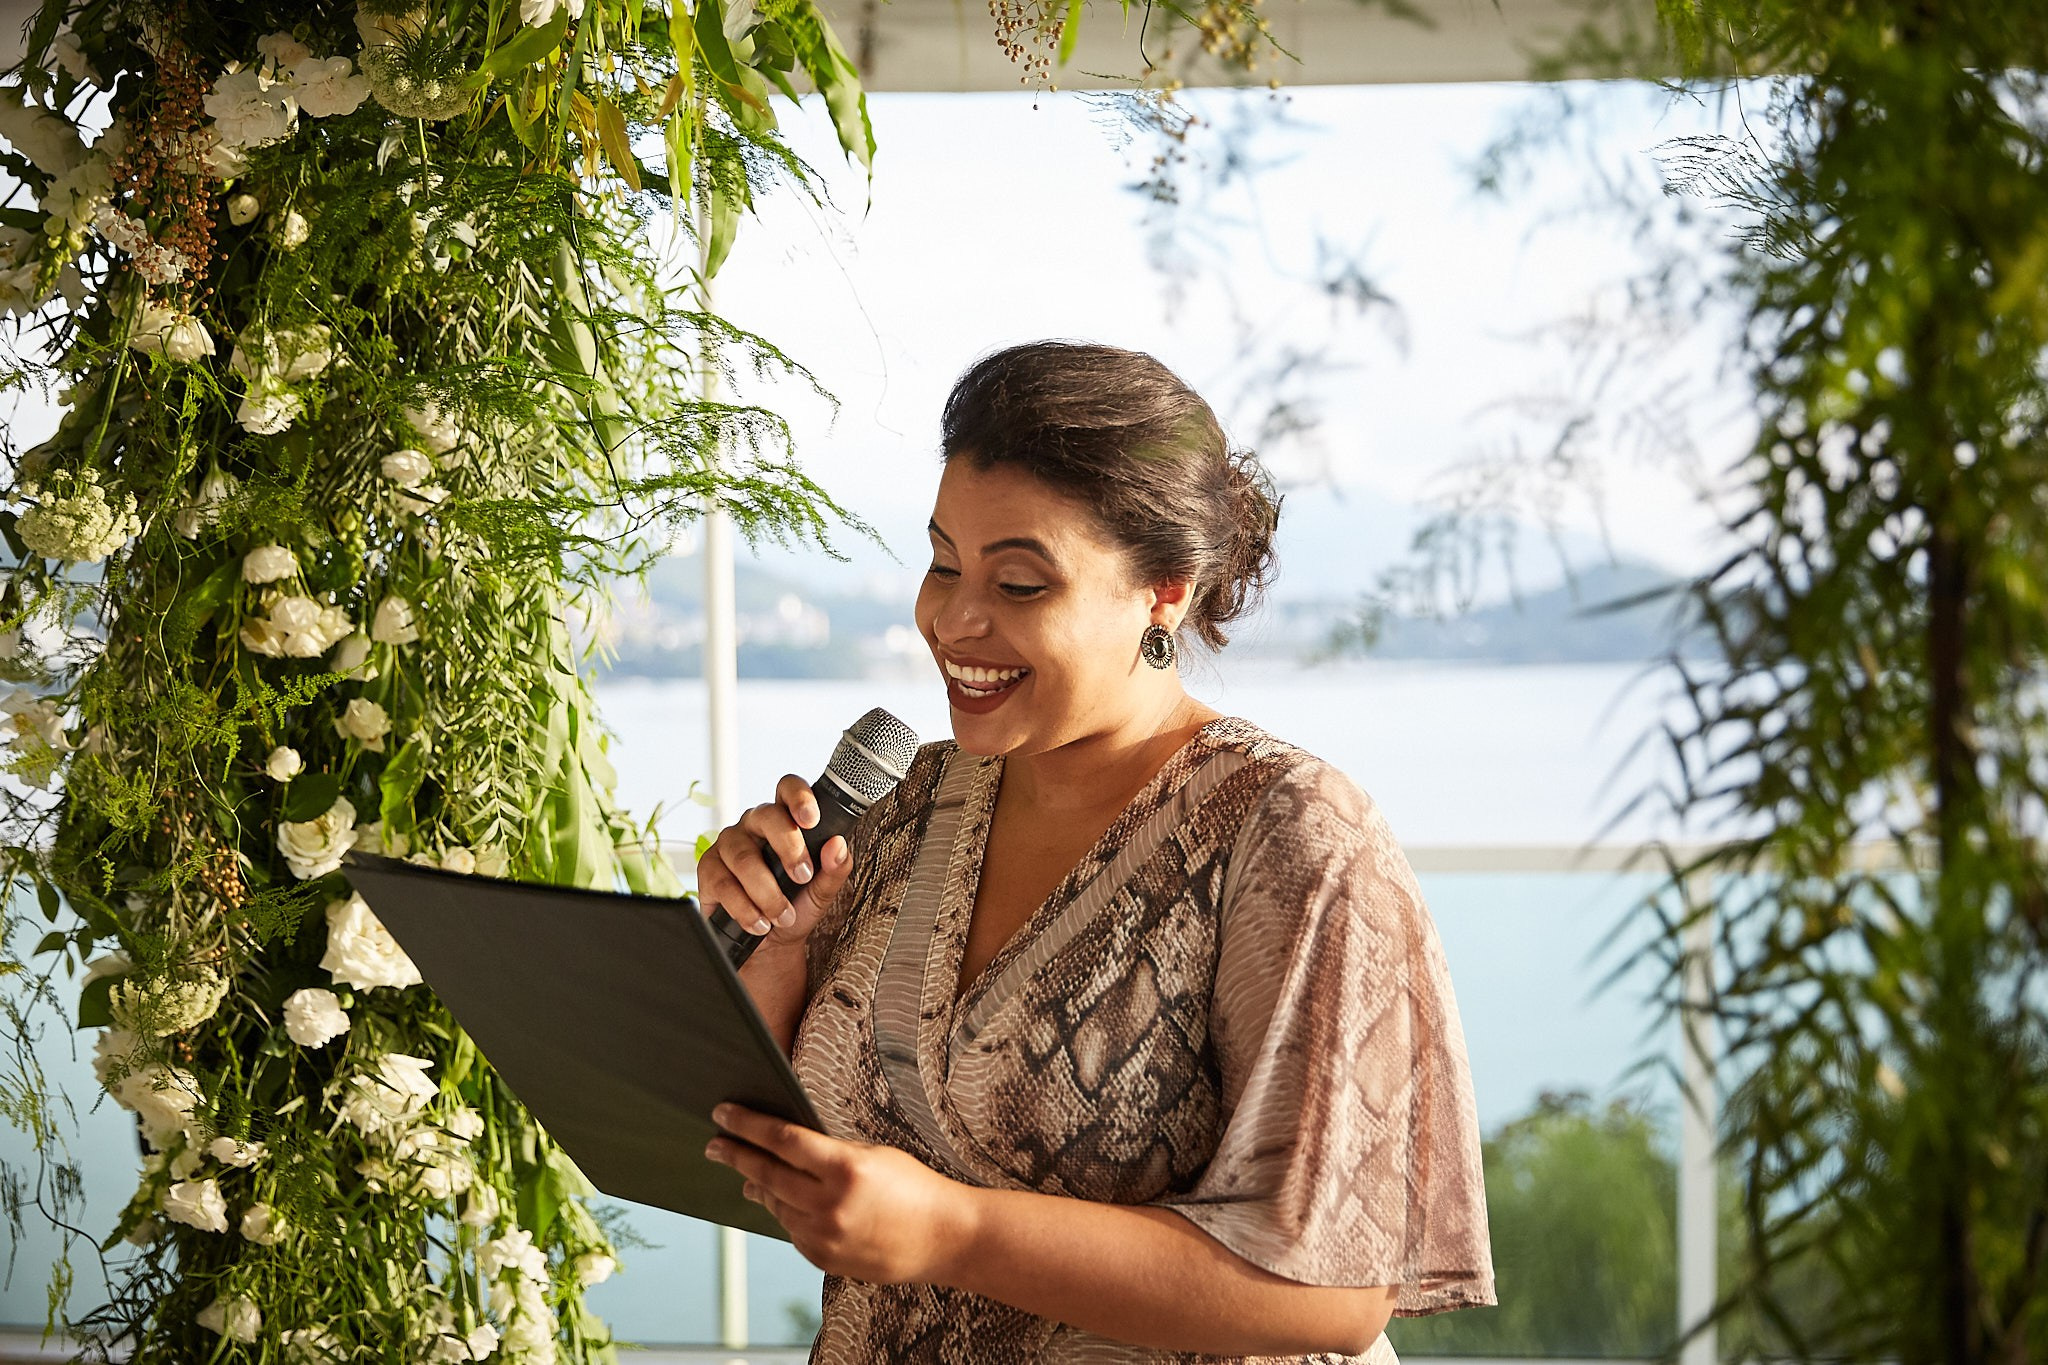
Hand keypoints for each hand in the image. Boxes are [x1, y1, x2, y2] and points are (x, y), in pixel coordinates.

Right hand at [695, 774, 853, 948]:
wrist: (770, 944)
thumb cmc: (796, 907)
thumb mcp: (822, 891)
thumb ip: (835, 869)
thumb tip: (838, 845)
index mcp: (784, 819)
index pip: (788, 789)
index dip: (799, 797)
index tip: (811, 820)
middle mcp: (754, 824)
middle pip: (767, 816)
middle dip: (789, 849)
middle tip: (803, 878)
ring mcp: (728, 844)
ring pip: (745, 858)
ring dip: (768, 893)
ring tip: (784, 916)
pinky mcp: (708, 869)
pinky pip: (724, 885)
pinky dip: (746, 910)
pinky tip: (760, 923)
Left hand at [704, 1104, 973, 1284]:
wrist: (943, 1237)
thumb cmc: (913, 1187)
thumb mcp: (873, 1155)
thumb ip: (828, 1152)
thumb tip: (781, 1147)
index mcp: (845, 1168)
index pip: (782, 1139)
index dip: (748, 1124)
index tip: (724, 1113)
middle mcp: (830, 1205)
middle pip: (767, 1173)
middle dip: (736, 1155)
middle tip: (714, 1144)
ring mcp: (825, 1236)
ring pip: (775, 1204)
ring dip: (758, 1186)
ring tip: (747, 1173)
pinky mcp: (824, 1259)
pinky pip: (791, 1230)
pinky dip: (784, 1212)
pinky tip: (783, 1201)